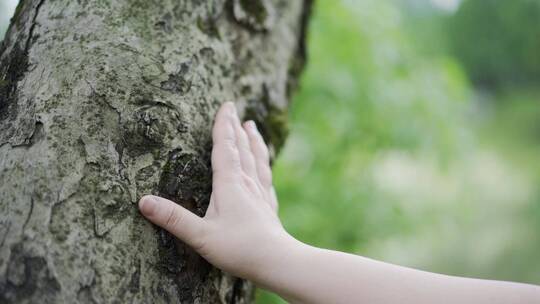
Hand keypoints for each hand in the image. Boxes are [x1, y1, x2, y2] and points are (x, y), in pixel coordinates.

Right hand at [138, 102, 293, 279]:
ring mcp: (261, 194)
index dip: (223, 125)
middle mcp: (247, 183)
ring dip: (253, 140)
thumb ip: (173, 219)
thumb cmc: (239, 248)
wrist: (277, 261)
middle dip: (236, 127)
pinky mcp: (269, 206)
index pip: (225, 148)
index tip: (226, 105)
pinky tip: (265, 166)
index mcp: (230, 184)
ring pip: (257, 159)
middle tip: (235, 108)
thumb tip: (143, 201)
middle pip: (241, 148)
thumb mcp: (200, 236)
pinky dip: (264, 164)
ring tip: (252, 126)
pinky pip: (266, 177)